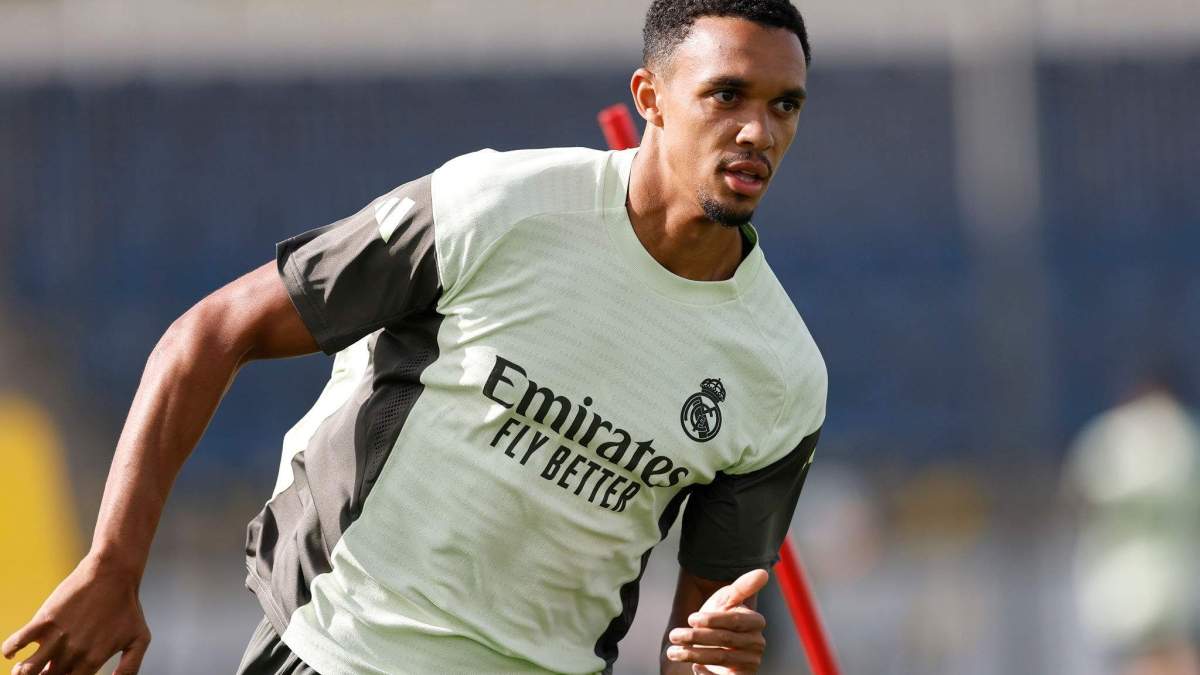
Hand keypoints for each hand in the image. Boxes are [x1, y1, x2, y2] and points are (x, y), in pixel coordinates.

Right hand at [3, 554, 149, 674]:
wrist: (115, 573)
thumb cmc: (128, 606)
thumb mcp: (140, 639)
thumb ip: (130, 668)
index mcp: (93, 660)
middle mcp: (73, 652)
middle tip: (42, 672)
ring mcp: (57, 636)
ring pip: (27, 670)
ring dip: (21, 673)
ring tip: (21, 671)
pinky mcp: (45, 619)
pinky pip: (16, 641)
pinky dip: (10, 650)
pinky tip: (13, 652)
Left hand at [665, 569, 768, 673]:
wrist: (715, 644)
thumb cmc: (720, 617)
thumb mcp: (728, 599)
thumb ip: (743, 586)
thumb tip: (763, 572)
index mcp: (756, 622)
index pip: (735, 620)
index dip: (712, 619)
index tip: (690, 618)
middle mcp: (757, 644)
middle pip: (725, 640)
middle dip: (696, 637)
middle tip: (674, 635)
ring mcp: (750, 663)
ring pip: (720, 659)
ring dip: (693, 654)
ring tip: (673, 651)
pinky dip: (706, 673)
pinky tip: (695, 667)